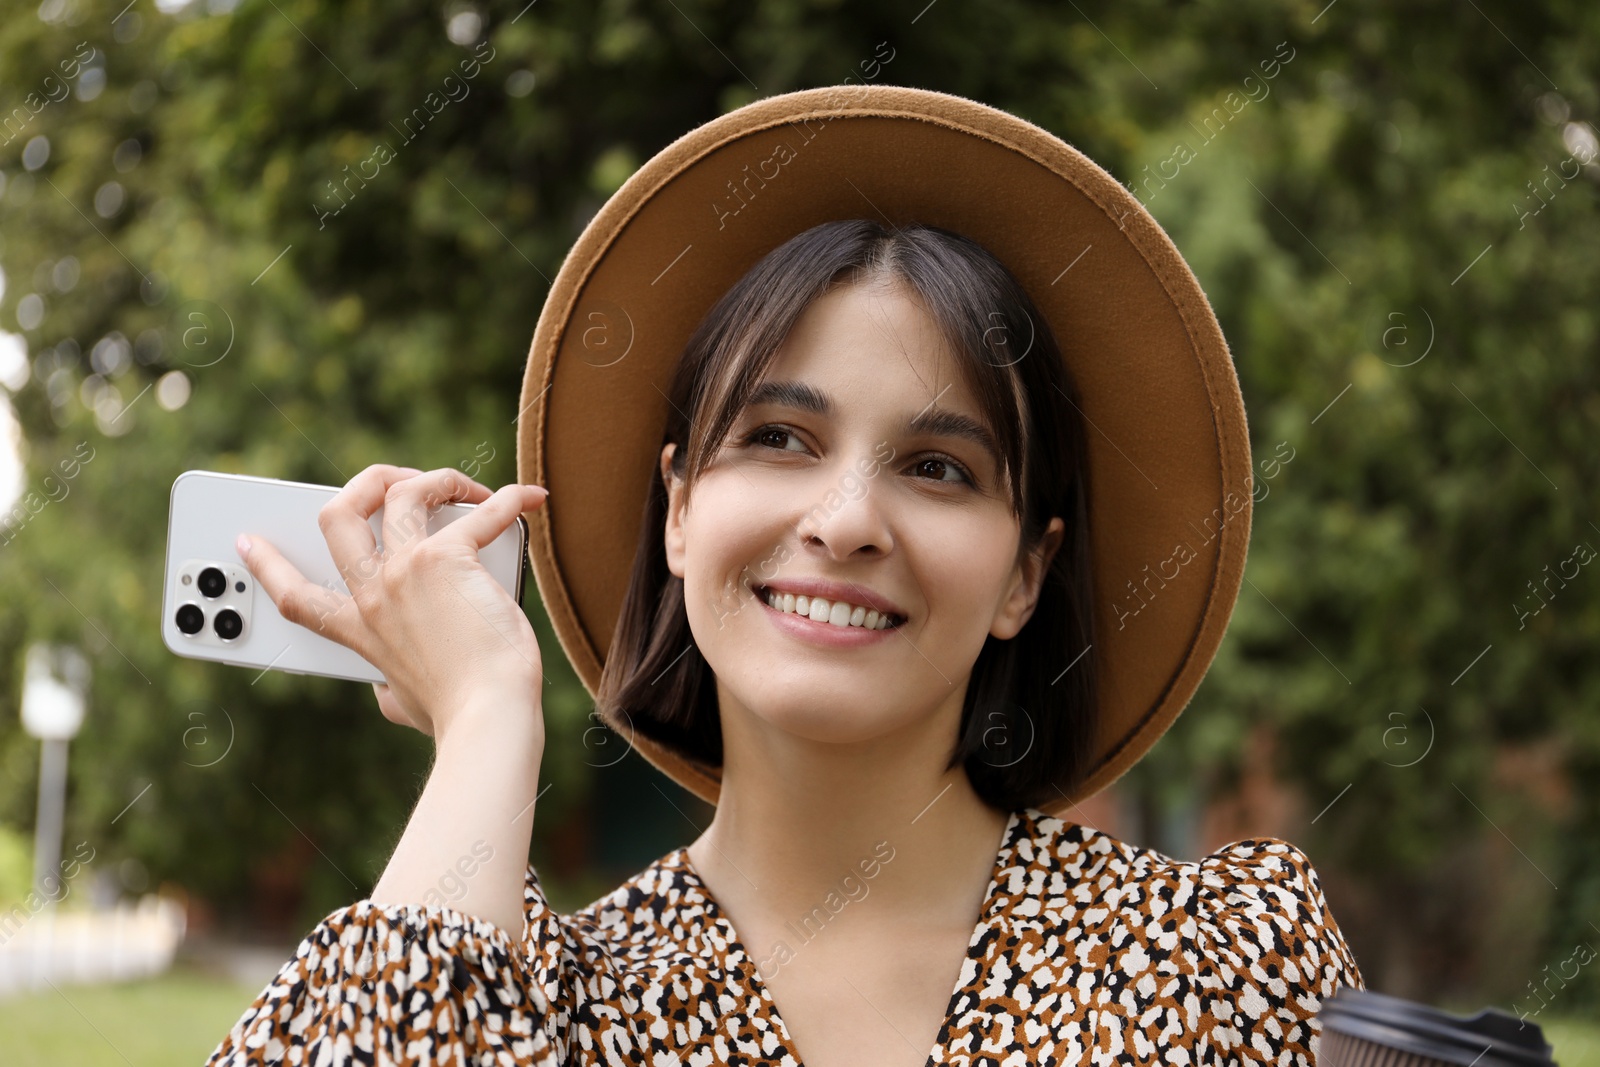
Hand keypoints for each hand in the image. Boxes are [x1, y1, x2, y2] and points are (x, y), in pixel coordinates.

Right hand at [235, 464, 548, 741]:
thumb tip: (388, 697)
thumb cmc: (458, 713)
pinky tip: (530, 499)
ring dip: (439, 479)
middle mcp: (373, 594)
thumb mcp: (404, 704)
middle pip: (338, 514)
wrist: (488, 717)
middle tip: (402, 481)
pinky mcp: (447, 559)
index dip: (267, 566)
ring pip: (402, 490)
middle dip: (367, 481)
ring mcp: (405, 571)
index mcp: (359, 630)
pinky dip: (511, 499)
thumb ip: (389, 691)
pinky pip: (483, 510)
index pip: (296, 597)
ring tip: (474, 492)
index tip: (249, 541)